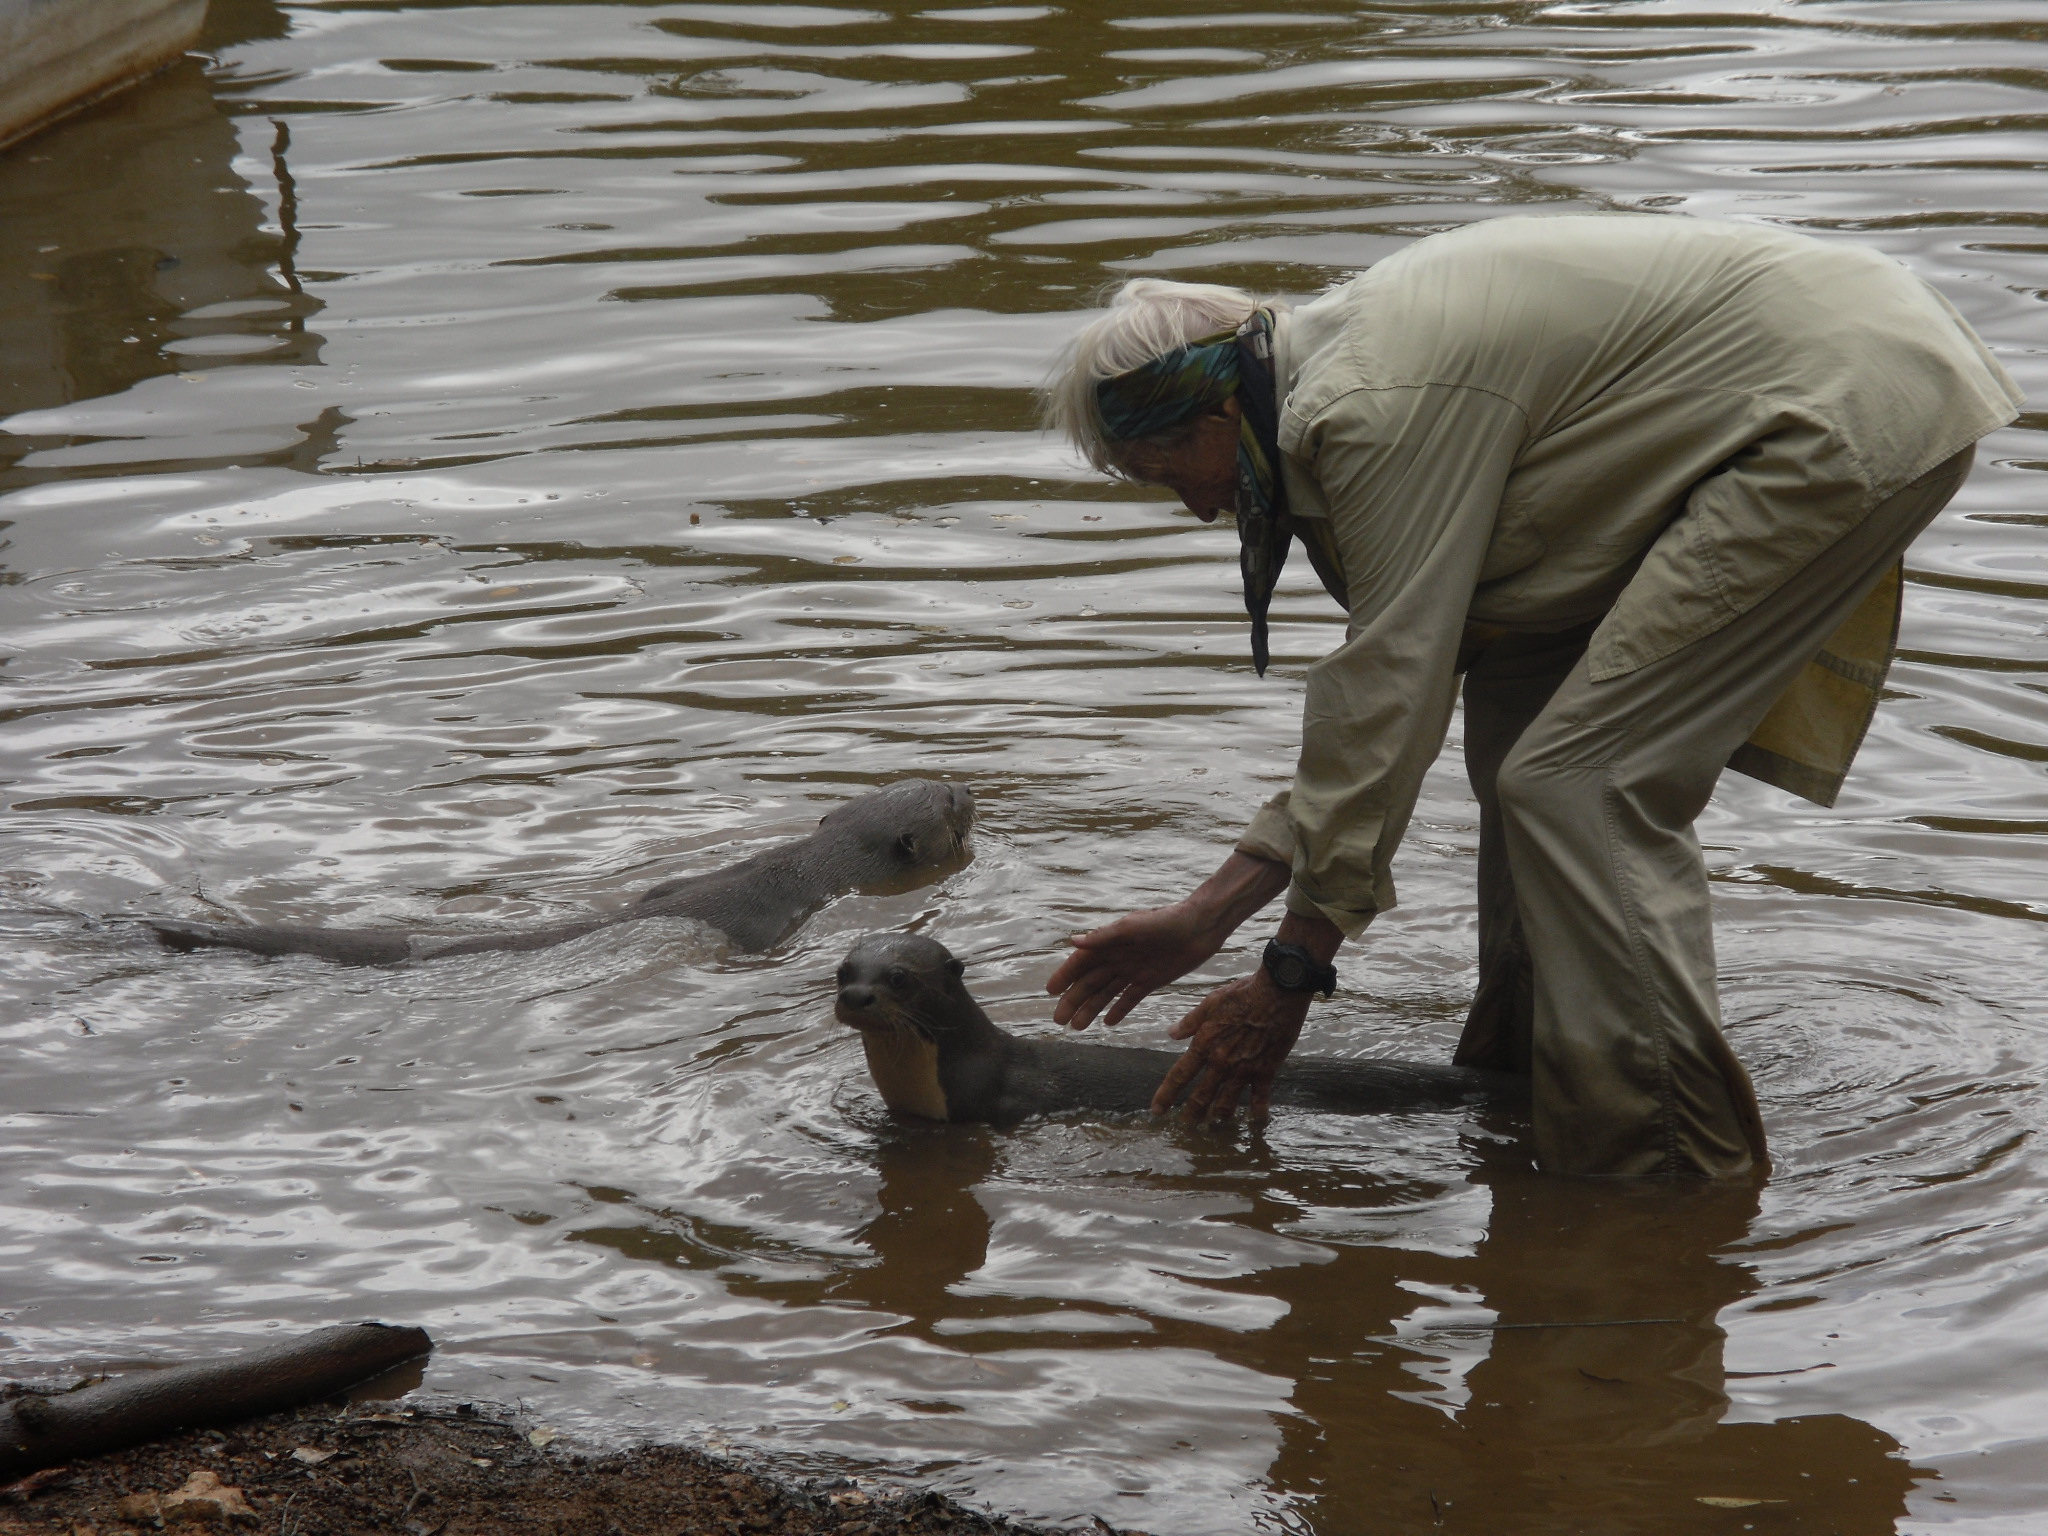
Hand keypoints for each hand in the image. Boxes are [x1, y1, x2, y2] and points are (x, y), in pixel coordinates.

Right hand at [1047, 901, 1227, 1030]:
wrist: (1200, 928)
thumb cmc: (1165, 921)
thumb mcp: (1132, 927)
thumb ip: (1103, 936)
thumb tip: (1073, 941)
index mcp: (1110, 942)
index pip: (1081, 962)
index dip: (1065, 976)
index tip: (1050, 992)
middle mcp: (1118, 957)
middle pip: (1090, 982)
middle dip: (1073, 1001)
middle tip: (1059, 1021)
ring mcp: (1133, 970)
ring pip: (1106, 994)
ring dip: (1091, 1010)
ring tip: (1077, 1028)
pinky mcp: (1150, 981)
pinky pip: (1130, 999)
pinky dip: (1119, 1010)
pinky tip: (1108, 1024)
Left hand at [1149, 970, 1311, 1125]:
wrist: (1278, 993)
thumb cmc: (1243, 993)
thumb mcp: (1210, 1002)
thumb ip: (1190, 1022)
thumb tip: (1171, 1033)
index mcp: (1205, 1044)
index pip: (1179, 1076)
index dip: (1166, 1096)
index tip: (1157, 1111)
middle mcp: (1222, 1062)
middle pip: (1201, 1096)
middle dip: (1191, 1114)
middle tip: (1185, 1126)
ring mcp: (1244, 1069)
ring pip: (1227, 1102)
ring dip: (1219, 1116)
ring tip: (1215, 1124)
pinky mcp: (1266, 1070)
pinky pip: (1260, 1097)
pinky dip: (1258, 1111)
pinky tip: (1256, 1121)